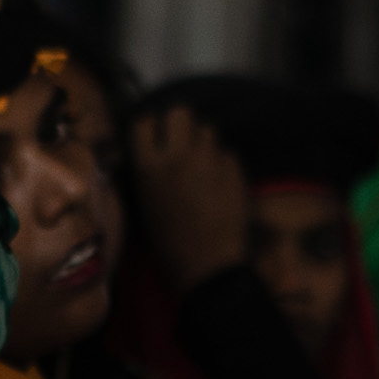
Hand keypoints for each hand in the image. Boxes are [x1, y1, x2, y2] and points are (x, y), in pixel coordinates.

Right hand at [130, 106, 248, 295]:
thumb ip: (149, 170)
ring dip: (204, 143)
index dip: (151, 128)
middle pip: (180, 112)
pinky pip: (227, 154)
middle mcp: (177, 156)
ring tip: (203, 166)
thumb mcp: (146, 203)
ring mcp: (209, 160)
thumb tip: (153, 148)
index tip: (155, 137)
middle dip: (181, 124)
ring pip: (208, 130)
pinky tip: (220, 185)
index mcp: (148, 167)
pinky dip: (223, 164)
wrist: (207, 266)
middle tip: (182, 142)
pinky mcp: (234, 170)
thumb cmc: (169, 242)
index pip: (144, 122)